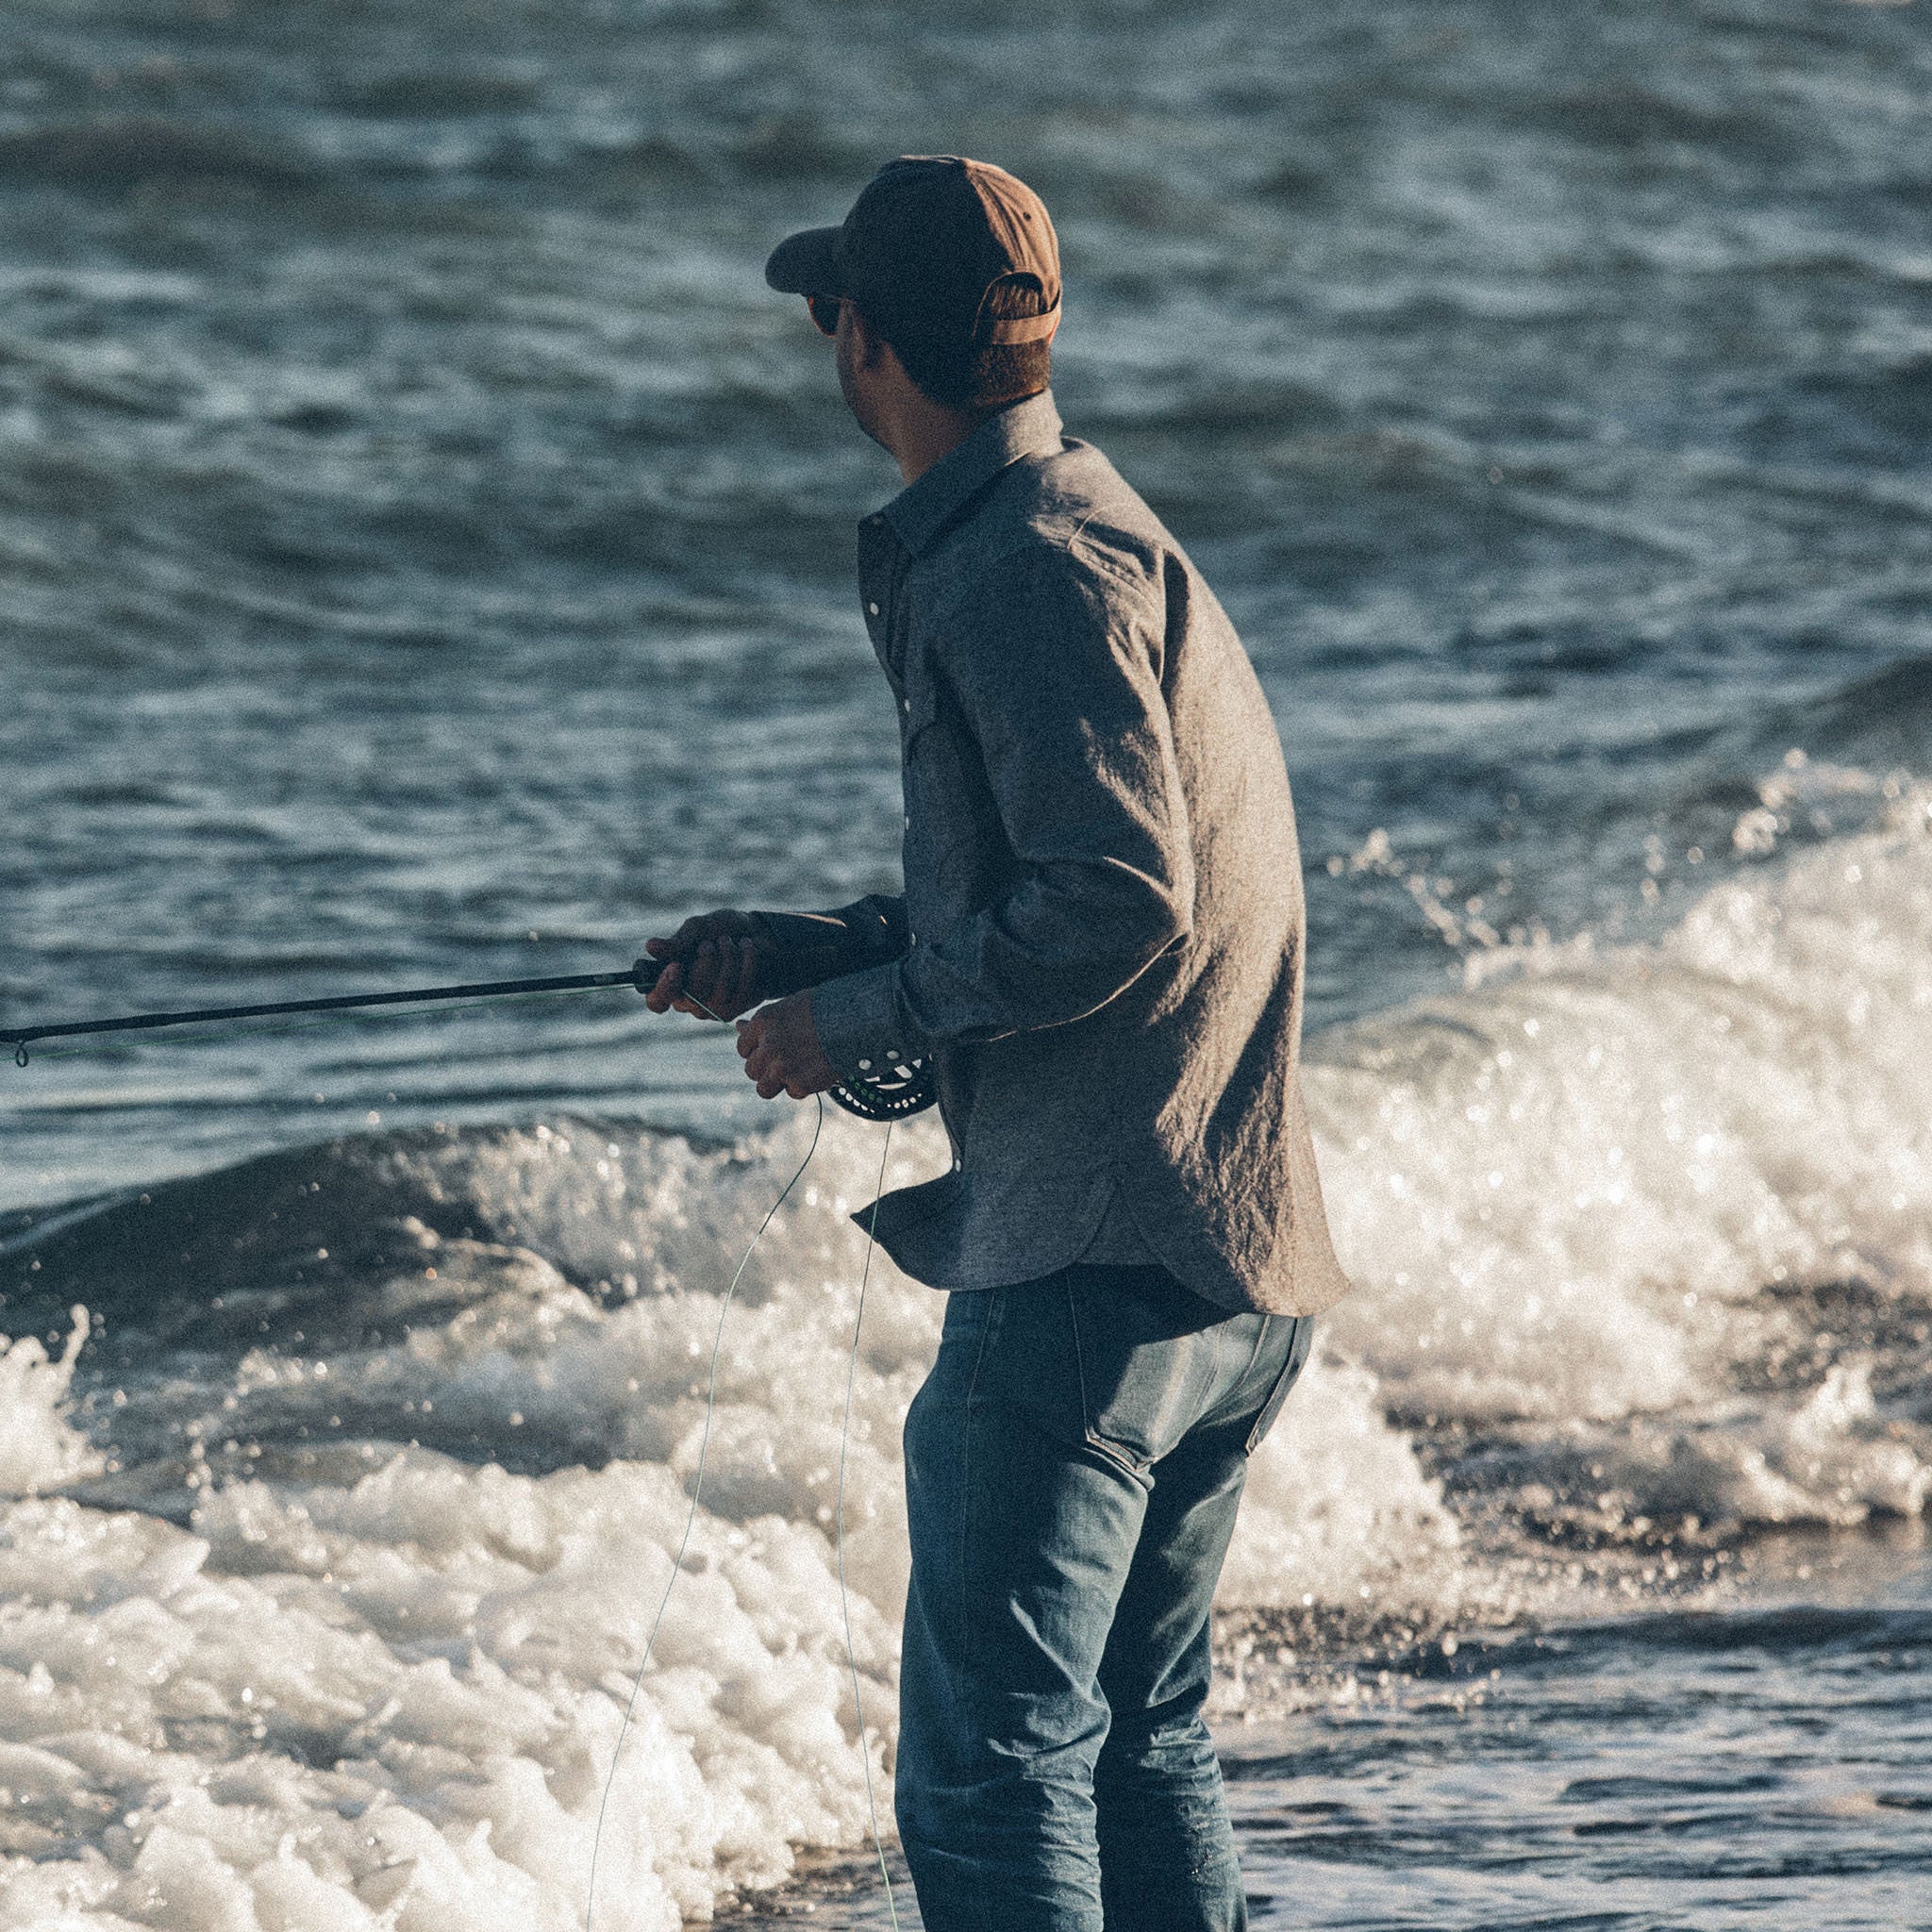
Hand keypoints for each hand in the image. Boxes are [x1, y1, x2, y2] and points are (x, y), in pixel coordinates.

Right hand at [643, 911, 772, 1019]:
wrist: (758, 931)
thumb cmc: (720, 930)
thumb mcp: (698, 928)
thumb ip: (677, 941)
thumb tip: (650, 947)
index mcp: (671, 983)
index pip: (657, 1001)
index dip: (664, 987)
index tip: (676, 965)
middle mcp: (689, 1002)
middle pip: (691, 996)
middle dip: (705, 963)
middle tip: (709, 943)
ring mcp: (714, 1008)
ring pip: (718, 993)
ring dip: (726, 958)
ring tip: (728, 941)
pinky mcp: (739, 1007)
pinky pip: (742, 989)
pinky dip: (746, 961)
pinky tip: (746, 946)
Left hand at [737, 992, 838, 1100]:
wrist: (858, 1021)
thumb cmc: (826, 1009)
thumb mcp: (791, 1007)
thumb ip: (764, 1022)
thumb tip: (738, 1027)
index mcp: (763, 1021)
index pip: (742, 1048)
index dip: (758, 1051)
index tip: (774, 1049)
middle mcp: (768, 1045)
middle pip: (751, 1071)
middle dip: (767, 1069)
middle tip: (790, 1061)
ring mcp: (782, 1066)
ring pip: (764, 1089)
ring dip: (779, 1083)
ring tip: (799, 1071)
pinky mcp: (799, 1083)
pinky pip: (792, 1093)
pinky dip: (804, 1086)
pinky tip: (818, 1070)